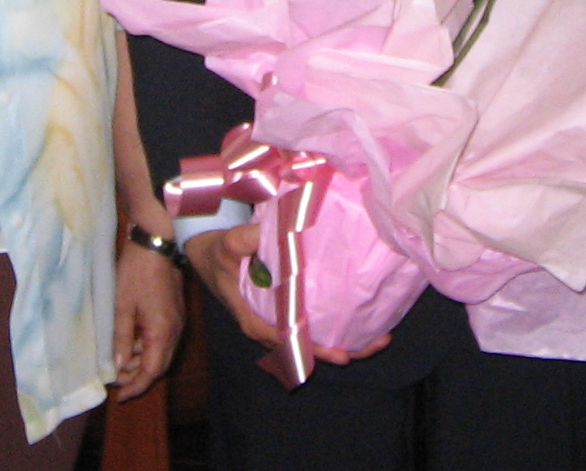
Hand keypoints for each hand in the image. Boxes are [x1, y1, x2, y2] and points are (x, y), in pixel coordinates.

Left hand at [111, 239, 185, 401]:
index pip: (152, 371)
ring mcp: (177, 320)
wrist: (155, 242)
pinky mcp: (175, 311)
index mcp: (162, 332)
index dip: (136, 386)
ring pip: (162, 352)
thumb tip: (119, 366)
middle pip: (160, 365)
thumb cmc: (136, 273)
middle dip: (139, 376)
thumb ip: (122, 339)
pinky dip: (148, 346)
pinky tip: (132, 341)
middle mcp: (175, 330)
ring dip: (143, 361)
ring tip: (120, 361)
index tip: (119, 395)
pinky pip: (164, 338)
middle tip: (117, 380)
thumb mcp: (122, 307)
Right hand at [185, 225, 390, 365]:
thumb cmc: (217, 252)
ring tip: (379, 338)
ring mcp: (277, 319)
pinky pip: (310, 325)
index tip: (338, 353)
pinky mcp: (285, 310)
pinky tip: (361, 321)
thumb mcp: (228, 245)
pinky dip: (334, 327)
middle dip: (339, 350)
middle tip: (374, 345)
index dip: (311, 348)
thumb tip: (280, 232)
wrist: (206, 251)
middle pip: (305, 348)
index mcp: (253, 317)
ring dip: (343, 342)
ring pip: (310, 341)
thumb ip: (247, 240)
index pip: (285, 340)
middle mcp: (268, 325)